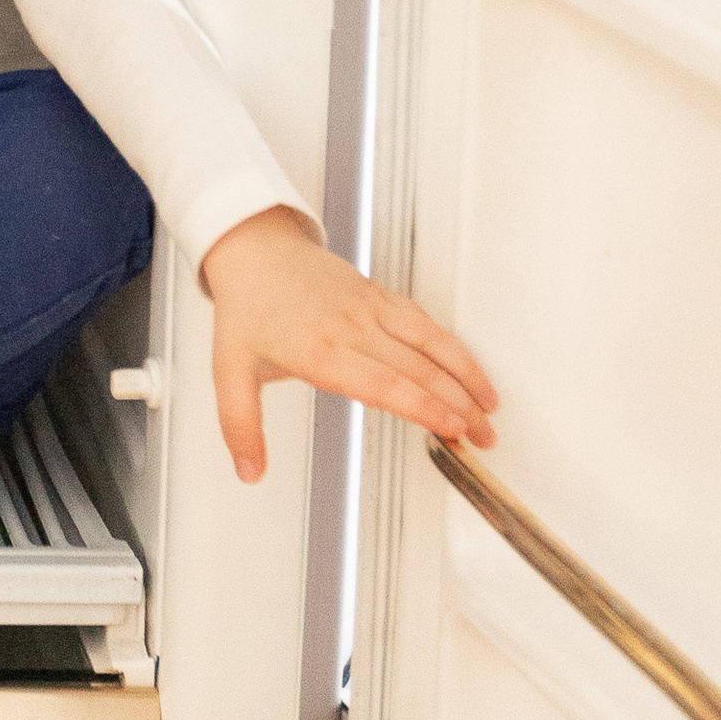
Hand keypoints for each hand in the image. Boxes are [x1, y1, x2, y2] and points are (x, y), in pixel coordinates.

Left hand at [197, 205, 497, 485]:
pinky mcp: (378, 294)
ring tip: (490, 407)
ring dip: (465, 374)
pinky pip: (423, 320)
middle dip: (459, 405)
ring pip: (430, 340)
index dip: (425, 407)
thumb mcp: (230, 372)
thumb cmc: (247, 307)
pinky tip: (467, 368)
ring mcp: (369, 307)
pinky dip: (451, 346)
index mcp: (320, 350)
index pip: (385, 383)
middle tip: (484, 438)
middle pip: (418, 368)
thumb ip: (240, 427)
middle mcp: (352, 327)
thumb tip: (248, 471)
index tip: (454, 429)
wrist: (253, 248)